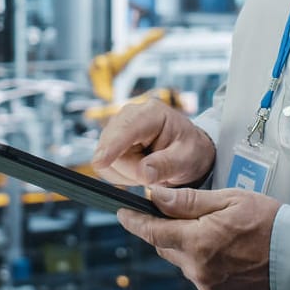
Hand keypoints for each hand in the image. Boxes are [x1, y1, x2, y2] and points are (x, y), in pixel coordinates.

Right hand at [92, 100, 214, 186]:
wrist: (185, 151)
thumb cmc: (189, 150)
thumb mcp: (187, 159)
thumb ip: (166, 165)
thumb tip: (142, 173)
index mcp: (152, 113)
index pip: (126, 128)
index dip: (112, 146)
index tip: (100, 163)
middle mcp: (130, 116)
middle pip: (111, 147)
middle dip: (130, 169)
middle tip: (155, 175)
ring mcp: (118, 129)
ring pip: (107, 160)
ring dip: (127, 173)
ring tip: (150, 170)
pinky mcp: (111, 143)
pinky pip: (106, 168)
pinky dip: (122, 176)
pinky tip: (139, 171)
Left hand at [118, 187, 280, 289]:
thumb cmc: (268, 222)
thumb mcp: (228, 200)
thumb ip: (188, 202)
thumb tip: (156, 197)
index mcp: (198, 242)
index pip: (153, 232)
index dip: (134, 221)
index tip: (122, 213)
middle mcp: (198, 269)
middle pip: (166, 247)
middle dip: (167, 230)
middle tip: (183, 215)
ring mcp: (208, 286)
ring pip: (183, 262)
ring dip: (188, 247)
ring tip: (215, 233)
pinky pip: (200, 277)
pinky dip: (203, 263)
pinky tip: (224, 253)